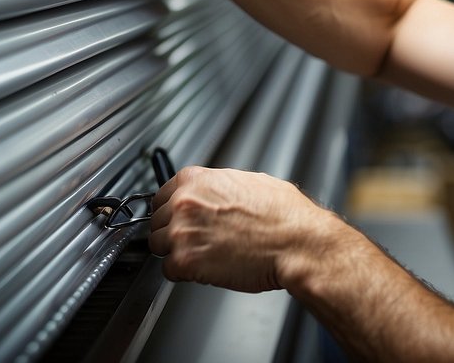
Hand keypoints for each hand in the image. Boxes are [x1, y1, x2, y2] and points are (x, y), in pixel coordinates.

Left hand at [148, 166, 337, 293]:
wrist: (296, 242)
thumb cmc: (283, 215)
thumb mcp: (250, 182)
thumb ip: (219, 186)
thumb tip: (212, 193)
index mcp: (197, 180)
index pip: (162, 195)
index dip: (171, 210)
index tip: (175, 219)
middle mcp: (185, 202)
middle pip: (157, 221)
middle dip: (172, 231)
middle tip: (193, 240)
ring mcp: (182, 232)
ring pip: (157, 245)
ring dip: (174, 252)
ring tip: (200, 255)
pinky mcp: (187, 261)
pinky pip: (168, 271)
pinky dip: (183, 273)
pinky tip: (203, 269)